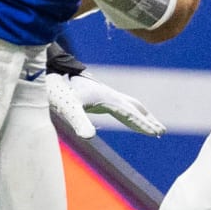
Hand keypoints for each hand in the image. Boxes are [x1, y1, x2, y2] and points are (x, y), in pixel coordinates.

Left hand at [47, 71, 164, 137]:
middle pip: (134, 107)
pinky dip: (128, 111)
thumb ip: (79, 121)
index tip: (157, 134)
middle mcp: (109, 94)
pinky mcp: (96, 94)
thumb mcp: (68, 108)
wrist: (49, 72)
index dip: (142, 124)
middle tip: (161, 132)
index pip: (129, 113)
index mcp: (106, 98)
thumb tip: (89, 137)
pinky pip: (119, 104)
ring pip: (128, 104)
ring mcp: (103, 93)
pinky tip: (125, 116)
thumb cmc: (58, 90)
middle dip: (147, 120)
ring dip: (141, 115)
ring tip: (151, 126)